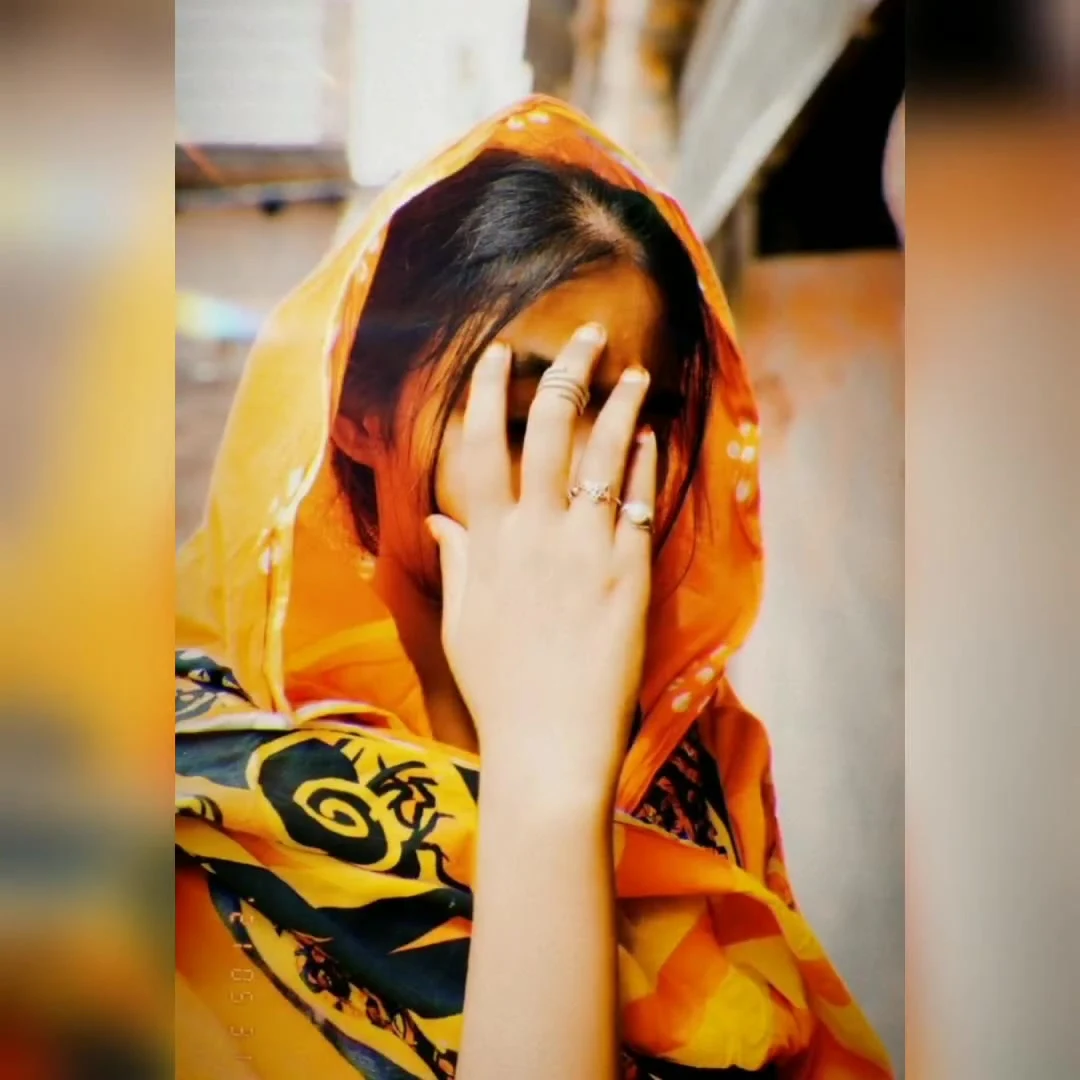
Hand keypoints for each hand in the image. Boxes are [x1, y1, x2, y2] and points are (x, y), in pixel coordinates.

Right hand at [427, 324, 656, 799]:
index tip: (501, 354)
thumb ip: (455, 562)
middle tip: (587, 336)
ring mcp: (585, 549)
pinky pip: (642, 504)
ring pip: (605, 456)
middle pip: (548, 432)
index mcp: (487, 543)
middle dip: (565, 373)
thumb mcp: (461, 623)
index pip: (483, 446)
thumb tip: (440, 518)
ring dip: (621, 406)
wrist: (550, 743)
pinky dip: (648, 467)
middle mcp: (534, 533)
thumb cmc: (499, 688)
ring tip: (636, 371)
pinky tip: (655, 438)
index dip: (490, 393)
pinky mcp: (629, 573)